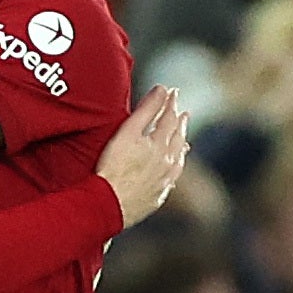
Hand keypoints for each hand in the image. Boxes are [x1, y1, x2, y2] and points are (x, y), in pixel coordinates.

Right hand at [96, 85, 189, 227]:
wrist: (109, 203)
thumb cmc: (113, 168)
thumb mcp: (127, 132)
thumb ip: (146, 109)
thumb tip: (162, 89)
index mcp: (159, 144)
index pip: (168, 117)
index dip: (170, 103)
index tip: (172, 92)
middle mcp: (167, 161)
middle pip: (177, 138)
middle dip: (179, 123)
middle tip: (183, 113)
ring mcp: (164, 180)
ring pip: (178, 159)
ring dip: (180, 145)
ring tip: (184, 139)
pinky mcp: (156, 196)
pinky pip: (172, 179)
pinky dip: (175, 169)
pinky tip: (173, 169)